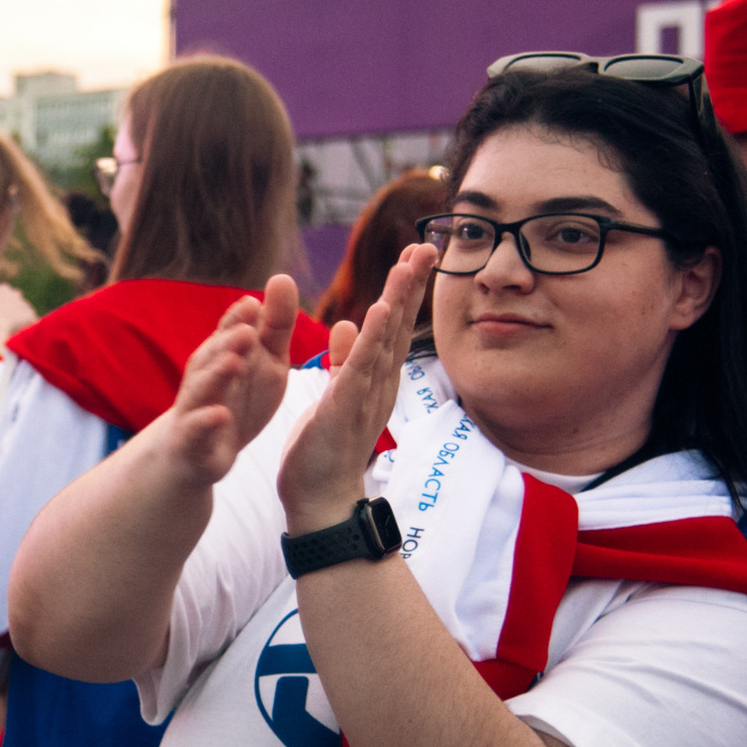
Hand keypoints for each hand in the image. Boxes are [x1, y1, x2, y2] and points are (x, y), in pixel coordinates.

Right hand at [0, 282, 35, 352]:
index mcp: (3, 289)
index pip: (3, 293)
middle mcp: (16, 295)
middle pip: (15, 300)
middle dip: (11, 307)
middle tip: (3, 320)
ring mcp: (24, 306)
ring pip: (23, 310)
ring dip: (19, 316)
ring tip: (11, 328)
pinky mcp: (30, 317)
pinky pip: (31, 321)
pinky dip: (27, 325)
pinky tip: (20, 331)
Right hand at [158, 276, 301, 488]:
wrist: (196, 451)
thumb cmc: (236, 399)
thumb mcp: (264, 362)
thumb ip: (274, 326)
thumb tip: (282, 278)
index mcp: (223, 355)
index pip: (229, 332)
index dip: (238, 320)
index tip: (253, 304)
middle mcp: (206, 376)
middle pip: (213, 356)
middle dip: (228, 343)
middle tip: (247, 332)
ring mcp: (196, 408)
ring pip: (202, 388)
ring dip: (216, 374)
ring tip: (233, 362)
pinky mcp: (193, 441)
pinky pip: (196, 430)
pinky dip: (205, 422)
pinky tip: (219, 416)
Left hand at [279, 245, 434, 529]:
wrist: (319, 500)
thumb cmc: (325, 450)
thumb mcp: (335, 393)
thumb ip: (344, 359)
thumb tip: (346, 323)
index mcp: (374, 378)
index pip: (391, 325)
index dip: (405, 289)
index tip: (416, 254)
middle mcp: (378, 384)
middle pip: (398, 325)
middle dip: (412, 285)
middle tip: (427, 246)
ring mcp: (365, 396)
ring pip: (384, 340)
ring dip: (398, 300)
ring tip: (409, 264)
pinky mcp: (344, 409)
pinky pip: (359, 368)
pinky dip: (369, 338)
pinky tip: (378, 310)